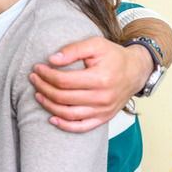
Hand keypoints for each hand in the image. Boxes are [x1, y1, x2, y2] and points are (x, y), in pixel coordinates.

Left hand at [29, 36, 151, 132]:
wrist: (136, 70)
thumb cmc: (114, 56)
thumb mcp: (95, 45)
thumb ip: (73, 50)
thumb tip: (52, 59)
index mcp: (100, 78)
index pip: (63, 81)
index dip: (46, 75)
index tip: (37, 68)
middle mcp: (102, 97)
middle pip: (63, 97)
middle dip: (43, 88)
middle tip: (34, 79)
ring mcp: (103, 110)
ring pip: (68, 113)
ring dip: (48, 105)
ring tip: (38, 94)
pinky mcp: (104, 118)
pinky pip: (81, 127)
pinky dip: (64, 125)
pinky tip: (52, 118)